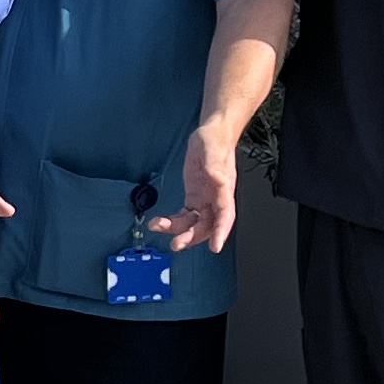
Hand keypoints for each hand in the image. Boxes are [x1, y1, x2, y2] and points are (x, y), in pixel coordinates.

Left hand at [156, 127, 240, 253]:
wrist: (210, 136)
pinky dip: (174, 221)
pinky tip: (161, 222)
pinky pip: (186, 215)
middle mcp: (215, 199)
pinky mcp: (194, 197)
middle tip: (176, 244)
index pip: (225, 216)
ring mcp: (204, 200)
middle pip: (207, 225)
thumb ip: (215, 168)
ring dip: (178, 229)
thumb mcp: (212, 151)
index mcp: (224, 190)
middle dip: (192, 236)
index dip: (221, 232)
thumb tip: (217, 179)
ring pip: (194, 223)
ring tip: (158, 226)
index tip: (215, 247)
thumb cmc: (214, 142)